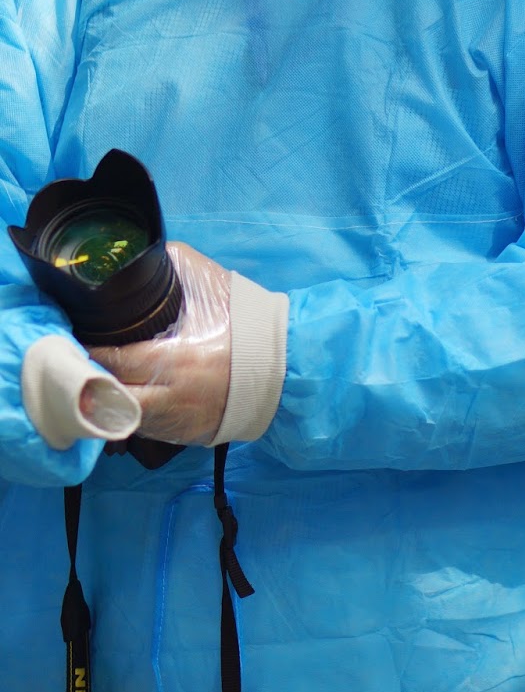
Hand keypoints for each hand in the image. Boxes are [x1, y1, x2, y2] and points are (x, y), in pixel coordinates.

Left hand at [86, 241, 230, 445]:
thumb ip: (175, 268)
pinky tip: (124, 399)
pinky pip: (143, 430)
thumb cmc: (245, 326)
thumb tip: (140, 255)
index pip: (114, 361)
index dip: (88, 352)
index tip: (74, 339)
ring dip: (105, 401)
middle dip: (89, 380)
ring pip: (121, 420)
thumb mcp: (212, 287)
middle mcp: (171, 396)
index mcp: (175, 360)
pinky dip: (129, 415)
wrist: (283, 366)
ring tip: (94, 382)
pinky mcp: (183, 435)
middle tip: (77, 362)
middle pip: (109, 396)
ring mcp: (176, 421)